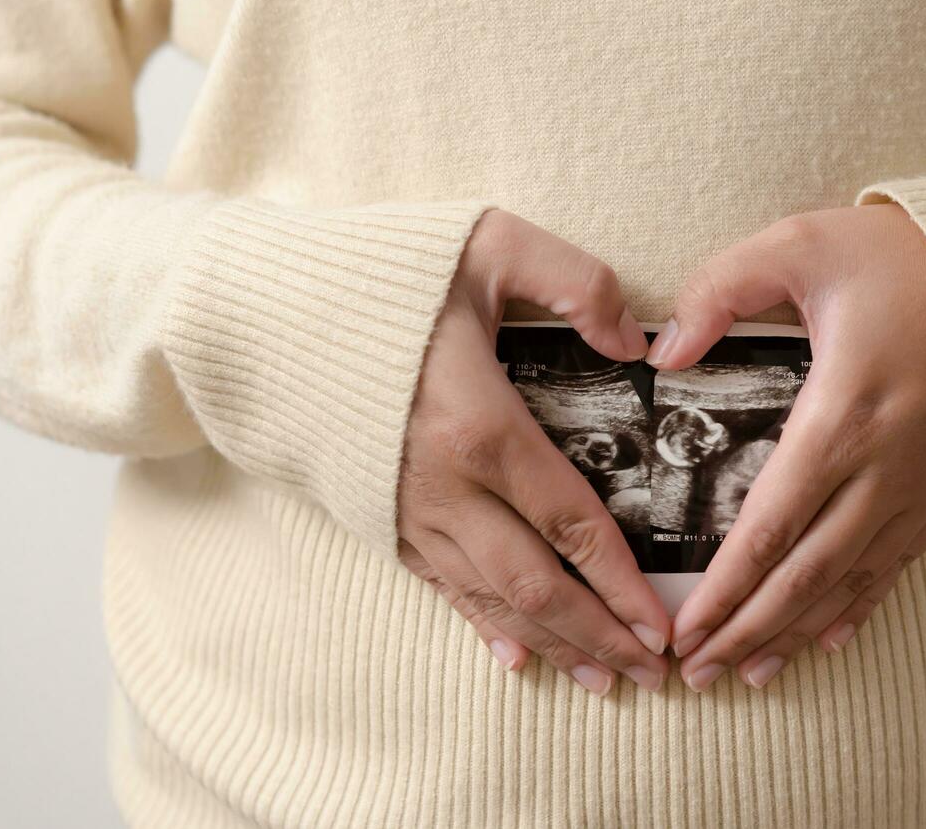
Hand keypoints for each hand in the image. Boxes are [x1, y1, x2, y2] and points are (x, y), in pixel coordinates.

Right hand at [396, 210, 670, 693]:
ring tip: (601, 682)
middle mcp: (443, 486)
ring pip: (490, 598)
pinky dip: (483, 626)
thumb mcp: (490, 243)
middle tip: (651, 677)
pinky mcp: (377, 516)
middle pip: (536, 584)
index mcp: (480, 426)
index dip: (622, 583)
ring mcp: (405, 509)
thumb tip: (638, 340)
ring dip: (551, 644)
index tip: (665, 626)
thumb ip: (578, 282)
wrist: (260, 307)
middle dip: (598, 636)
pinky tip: (516, 657)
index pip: (570, 522)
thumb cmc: (381, 271)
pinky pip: (440, 586)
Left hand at [649, 203, 925, 690]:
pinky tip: (827, 640)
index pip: (771, 526)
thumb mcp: (800, 245)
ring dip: (795, 634)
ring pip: (849, 582)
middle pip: (805, 574)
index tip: (684, 629)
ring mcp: (921, 486)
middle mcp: (885, 467)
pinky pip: (896, 566)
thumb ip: (720, 292)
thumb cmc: (905, 259)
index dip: (726, 588)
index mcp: (843, 416)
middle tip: (697, 674)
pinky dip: (857, 608)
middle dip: (747, 630)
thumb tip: (662, 353)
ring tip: (749, 675)